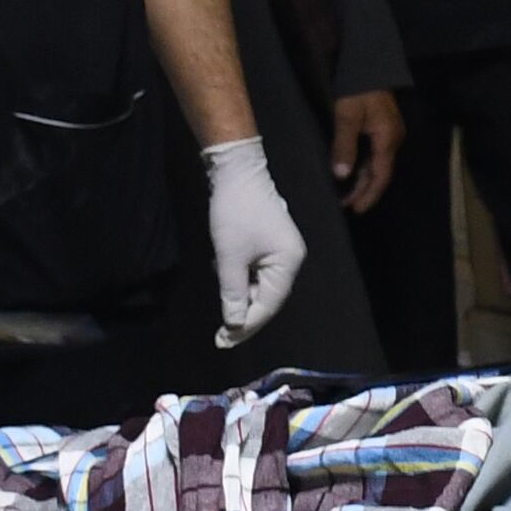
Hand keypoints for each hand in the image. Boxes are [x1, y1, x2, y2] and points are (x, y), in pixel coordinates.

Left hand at [205, 135, 302, 346]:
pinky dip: (239, 278)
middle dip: (243, 314)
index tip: (223, 341)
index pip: (268, 305)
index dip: (246, 325)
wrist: (236, 170)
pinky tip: (223, 275)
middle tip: (220, 335)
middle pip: (266, 298)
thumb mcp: (229, 257)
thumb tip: (233, 325)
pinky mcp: (268, 242)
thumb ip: (232, 294)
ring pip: (259, 285)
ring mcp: (280, 250)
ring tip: (220, 300)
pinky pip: (255, 271)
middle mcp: (290, 259)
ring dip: (238, 295)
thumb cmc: (234, 212)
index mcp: (288, 263)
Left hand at [330, 90, 403, 216]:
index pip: (381, 176)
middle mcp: (392, 139)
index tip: (356, 210)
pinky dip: (362, 165)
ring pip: (376, 163)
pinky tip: (351, 170)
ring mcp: (388, 132)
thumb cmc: (358, 88)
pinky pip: (374, 153)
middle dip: (363, 190)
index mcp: (387, 139)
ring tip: (345, 192)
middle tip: (345, 205)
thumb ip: (344, 146)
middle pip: (380, 172)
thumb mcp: (347, 116)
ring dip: (362, 179)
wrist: (368, 61)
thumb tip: (341, 175)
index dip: (369, 195)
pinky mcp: (382, 126)